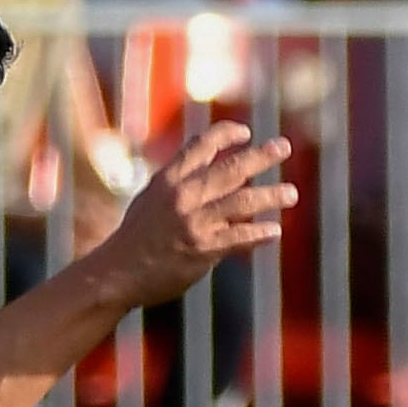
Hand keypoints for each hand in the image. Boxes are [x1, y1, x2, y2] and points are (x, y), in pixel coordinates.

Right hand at [80, 121, 292, 306]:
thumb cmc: (135, 238)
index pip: (201, 145)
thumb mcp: (151, 200)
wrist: (116, 273)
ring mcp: (194, 222)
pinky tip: (275, 231)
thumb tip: (208, 163)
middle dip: (261, 156)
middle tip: (284, 147)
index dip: (226, 135)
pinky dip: (260, 232)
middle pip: (231, 168)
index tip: (246, 133)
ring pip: (243, 200)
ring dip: (271, 195)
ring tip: (291, 193)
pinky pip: (240, 237)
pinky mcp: (202, 249)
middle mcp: (183, 195)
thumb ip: (179, 182)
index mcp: (169, 179)